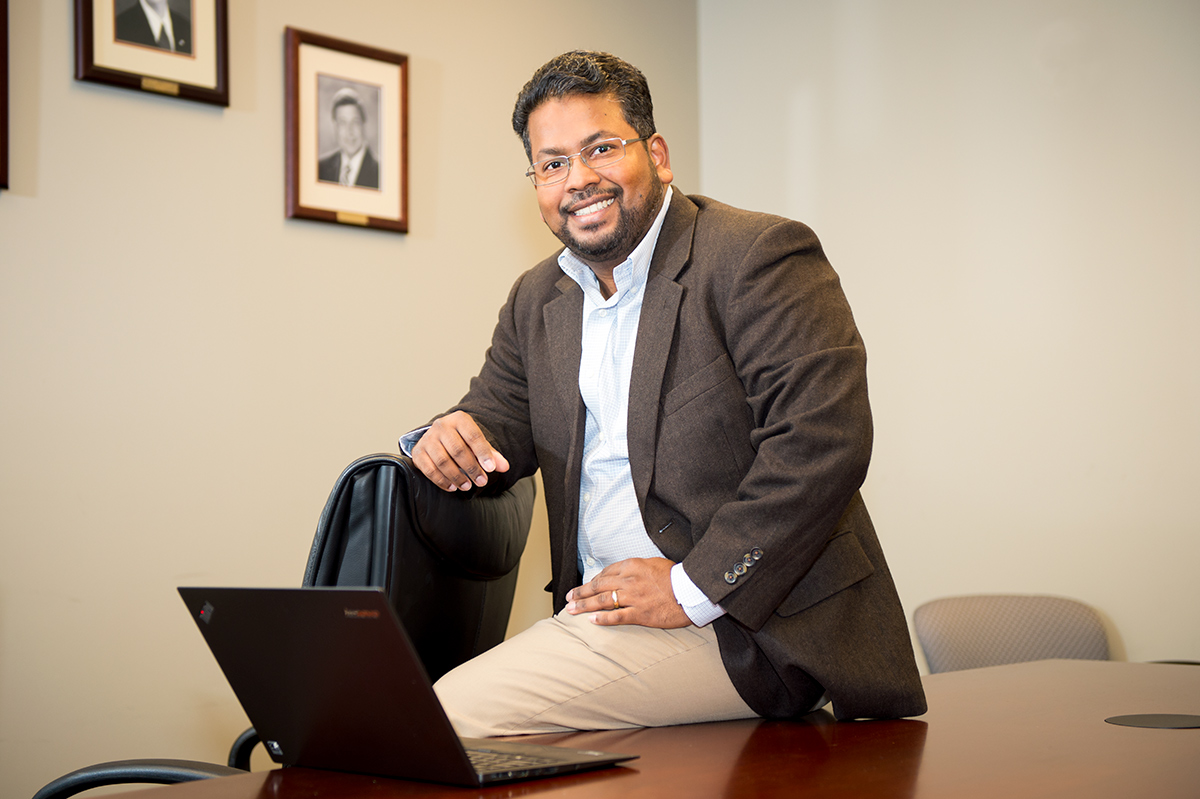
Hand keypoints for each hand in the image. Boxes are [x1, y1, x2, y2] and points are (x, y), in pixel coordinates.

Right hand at [410, 411, 508, 491]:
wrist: (439, 436)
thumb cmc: (462, 439)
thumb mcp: (478, 443)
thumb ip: (491, 454)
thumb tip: (505, 467)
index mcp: (459, 419)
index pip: (473, 437)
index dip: (483, 454)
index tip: (490, 469)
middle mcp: (441, 426)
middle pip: (458, 450)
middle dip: (471, 468)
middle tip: (481, 481)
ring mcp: (428, 439)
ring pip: (443, 461)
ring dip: (457, 477)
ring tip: (468, 486)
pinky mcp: (418, 452)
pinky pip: (429, 470)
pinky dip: (442, 481)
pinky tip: (452, 487)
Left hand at [565, 558, 691, 628]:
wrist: (691, 591)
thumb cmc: (676, 576)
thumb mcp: (653, 563)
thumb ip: (634, 568)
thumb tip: (620, 574)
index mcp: (632, 566)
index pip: (606, 572)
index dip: (593, 580)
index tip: (585, 586)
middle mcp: (629, 580)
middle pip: (598, 586)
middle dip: (581, 592)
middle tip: (569, 598)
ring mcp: (633, 598)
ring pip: (602, 601)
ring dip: (584, 605)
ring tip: (572, 610)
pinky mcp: (640, 614)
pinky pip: (617, 617)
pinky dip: (602, 619)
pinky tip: (592, 620)